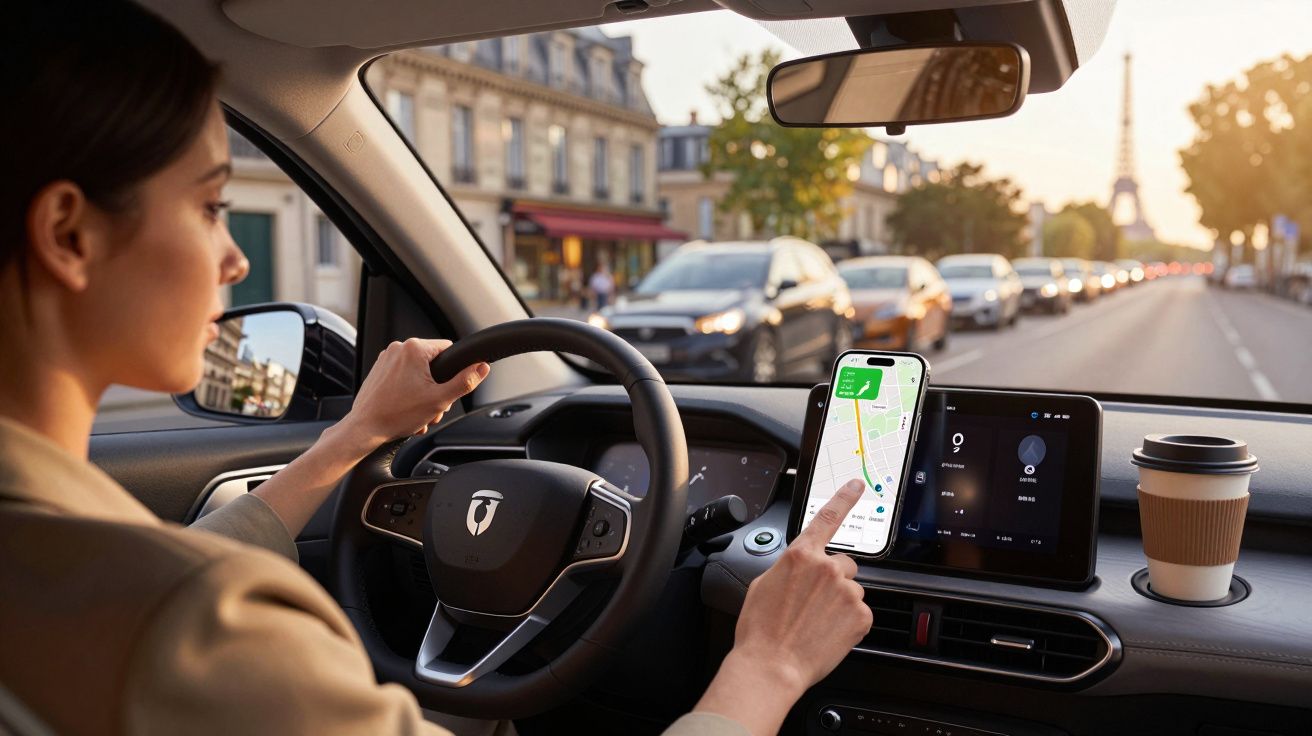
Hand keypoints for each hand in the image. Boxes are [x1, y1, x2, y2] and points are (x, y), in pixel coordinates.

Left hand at [340, 338, 488, 447]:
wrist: (365, 428)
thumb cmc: (396, 414)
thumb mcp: (440, 399)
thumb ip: (464, 382)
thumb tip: (482, 368)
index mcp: (414, 349)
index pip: (448, 350)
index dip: (452, 371)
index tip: (445, 389)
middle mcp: (398, 348)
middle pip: (433, 363)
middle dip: (436, 386)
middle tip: (431, 406)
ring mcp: (386, 359)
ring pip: (418, 372)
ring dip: (423, 392)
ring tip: (418, 411)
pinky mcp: (379, 370)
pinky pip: (402, 376)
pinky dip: (408, 391)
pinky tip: (407, 409)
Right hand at [691, 479, 871, 734]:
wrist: (771, 666)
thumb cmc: (760, 630)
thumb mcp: (762, 584)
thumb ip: (788, 568)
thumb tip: (798, 569)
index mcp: (800, 555)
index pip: (828, 517)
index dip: (845, 497)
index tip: (858, 484)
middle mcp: (827, 568)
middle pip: (843, 564)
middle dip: (833, 579)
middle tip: (814, 604)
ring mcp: (847, 591)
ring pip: (851, 590)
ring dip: (839, 603)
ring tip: (816, 624)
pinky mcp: (861, 616)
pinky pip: (860, 613)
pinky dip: (848, 623)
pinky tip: (828, 634)